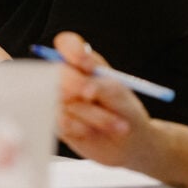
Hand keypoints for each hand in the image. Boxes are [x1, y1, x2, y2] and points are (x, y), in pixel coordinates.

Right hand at [53, 31, 153, 167]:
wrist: (129, 143)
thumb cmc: (125, 110)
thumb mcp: (118, 95)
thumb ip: (101, 87)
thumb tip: (86, 87)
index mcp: (83, 63)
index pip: (66, 44)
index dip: (72, 51)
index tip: (88, 66)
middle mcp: (68, 79)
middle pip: (58, 72)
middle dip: (77, 83)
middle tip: (93, 95)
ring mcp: (61, 101)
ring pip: (63, 100)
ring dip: (93, 114)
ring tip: (116, 124)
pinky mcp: (58, 123)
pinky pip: (61, 122)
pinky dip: (81, 128)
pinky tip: (92, 132)